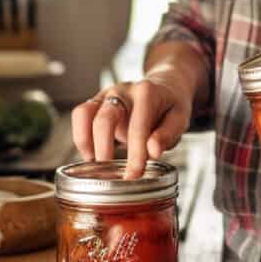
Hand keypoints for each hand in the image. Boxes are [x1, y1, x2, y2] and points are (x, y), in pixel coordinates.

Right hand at [70, 74, 193, 179]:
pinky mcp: (96, 102)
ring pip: (84, 113)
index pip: (137, 125)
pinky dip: (81, 137)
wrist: (164, 86)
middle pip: (105, 118)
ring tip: (96, 164)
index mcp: (147, 92)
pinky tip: (90, 155)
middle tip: (113, 174)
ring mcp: (106, 95)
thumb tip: (152, 151)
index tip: (134, 174)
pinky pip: (80, 116)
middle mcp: (123, 90)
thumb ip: (167, 134)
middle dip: (105, 148)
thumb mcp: (180, 118)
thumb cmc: (171, 105)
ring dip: (85, 141)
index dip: (135, 152)